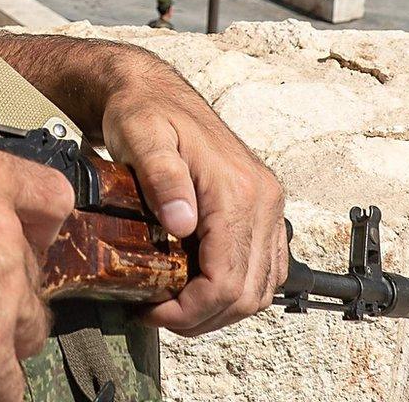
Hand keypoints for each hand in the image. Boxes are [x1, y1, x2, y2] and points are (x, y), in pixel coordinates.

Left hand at [98, 56, 287, 336]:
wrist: (154, 91)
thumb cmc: (143, 113)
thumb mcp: (141, 137)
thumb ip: (162, 178)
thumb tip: (182, 223)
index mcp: (238, 189)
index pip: (228, 279)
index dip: (192, 310)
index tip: (155, 311)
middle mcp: (263, 199)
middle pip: (248, 293)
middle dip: (203, 317)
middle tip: (159, 314)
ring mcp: (268, 206)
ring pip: (262, 288)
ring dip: (222, 309)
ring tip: (177, 306)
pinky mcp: (263, 209)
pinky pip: (266, 268)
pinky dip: (238, 289)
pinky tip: (201, 287)